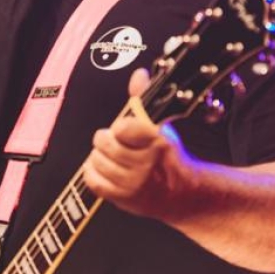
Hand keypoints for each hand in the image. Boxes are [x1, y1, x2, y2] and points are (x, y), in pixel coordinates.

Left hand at [83, 68, 201, 222]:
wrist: (181, 193)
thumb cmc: (167, 156)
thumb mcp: (159, 125)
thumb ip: (144, 100)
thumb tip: (139, 75)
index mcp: (156, 141)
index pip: (122, 127)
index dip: (119, 127)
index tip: (124, 130)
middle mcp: (146, 163)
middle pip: (105, 143)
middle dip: (105, 139)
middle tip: (113, 141)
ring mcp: (134, 183)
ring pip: (97, 161)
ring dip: (99, 156)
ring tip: (109, 155)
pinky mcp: (124, 199)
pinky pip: (94, 181)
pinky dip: (92, 172)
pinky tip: (102, 168)